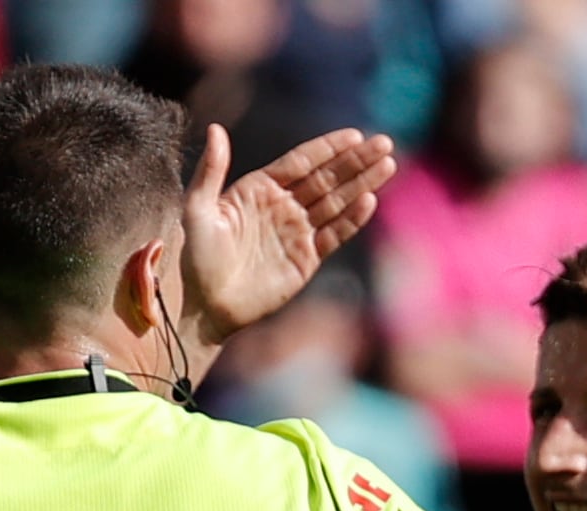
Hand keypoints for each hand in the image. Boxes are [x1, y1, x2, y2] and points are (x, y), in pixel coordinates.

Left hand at [180, 122, 394, 348]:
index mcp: (261, 188)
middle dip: (356, 160)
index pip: (301, 161)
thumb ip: (210, 170)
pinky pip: (335, 234)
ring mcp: (298, 231)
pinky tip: (369, 200)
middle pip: (327, 177)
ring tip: (389, 164)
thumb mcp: (198, 210)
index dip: (328, 148)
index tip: (354, 135)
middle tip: (384, 143)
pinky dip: (353, 219)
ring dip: (363, 183)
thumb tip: (215, 129)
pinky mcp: (307, 259)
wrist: (207, 305)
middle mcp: (284, 205)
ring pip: (337, 202)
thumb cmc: (197, 257)